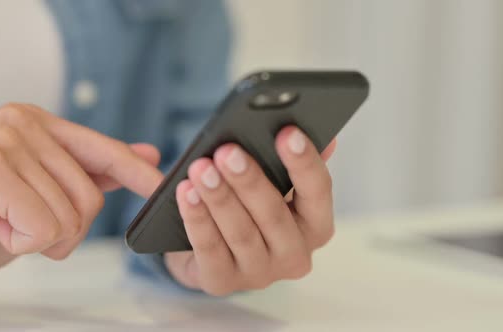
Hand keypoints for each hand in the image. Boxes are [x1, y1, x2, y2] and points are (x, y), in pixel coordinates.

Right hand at [0, 103, 162, 292]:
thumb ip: (91, 171)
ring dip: (42, 238)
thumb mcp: (45, 195)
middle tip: (22, 223)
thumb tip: (146, 154)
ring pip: (71, 215)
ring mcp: (4, 140)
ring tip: (5, 223)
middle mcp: (21, 120)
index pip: (105, 150)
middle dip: (65, 228)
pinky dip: (24, 243)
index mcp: (37, 122)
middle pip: (91, 194)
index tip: (164, 184)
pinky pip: (44, 225)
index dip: (138, 174)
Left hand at [165, 126, 335, 295]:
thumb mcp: (267, 180)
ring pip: (240, 232)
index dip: (304, 162)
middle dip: (249, 181)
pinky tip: (185, 194)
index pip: (318, 191)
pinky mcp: (222, 282)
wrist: (208, 249)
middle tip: (227, 151)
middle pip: (274, 215)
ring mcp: (259, 273)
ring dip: (219, 198)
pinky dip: (197, 219)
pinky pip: (209, 249)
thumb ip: (286, 158)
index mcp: (315, 223)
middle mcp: (294, 254)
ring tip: (200, 169)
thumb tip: (325, 138)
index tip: (288, 133)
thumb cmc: (245, 205)